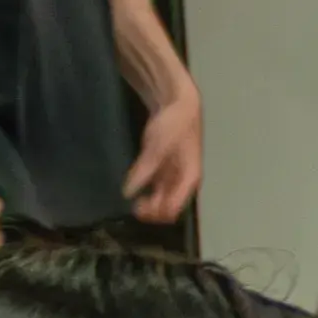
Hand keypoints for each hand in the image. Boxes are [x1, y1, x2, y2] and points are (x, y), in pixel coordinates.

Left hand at [125, 86, 206, 224]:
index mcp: (189, 177)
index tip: (138, 208)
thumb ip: (145, 170)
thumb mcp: (158, 146)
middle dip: (154, 212)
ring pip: (164, 201)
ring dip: (151, 206)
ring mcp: (175, 175)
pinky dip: (148, 194)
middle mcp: (184, 181)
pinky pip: (158, 189)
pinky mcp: (166, 169)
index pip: (175, 207)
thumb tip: (128, 192)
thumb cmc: (174, 124)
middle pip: (171, 208)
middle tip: (134, 208)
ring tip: (133, 204)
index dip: (157, 213)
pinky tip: (136, 192)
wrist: (179, 104)